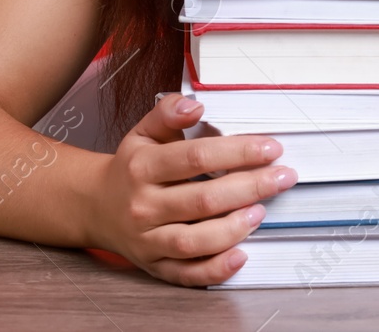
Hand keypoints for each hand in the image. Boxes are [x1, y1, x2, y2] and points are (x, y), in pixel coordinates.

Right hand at [89, 93, 298, 285]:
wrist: (95, 206)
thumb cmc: (130, 167)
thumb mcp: (142, 132)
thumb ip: (167, 113)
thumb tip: (195, 106)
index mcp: (142, 167)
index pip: (196, 157)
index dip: (237, 152)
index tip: (271, 148)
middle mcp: (143, 206)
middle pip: (202, 200)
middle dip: (249, 187)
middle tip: (283, 177)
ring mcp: (148, 240)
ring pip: (194, 241)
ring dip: (233, 229)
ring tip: (261, 212)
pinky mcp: (154, 266)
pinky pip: (186, 274)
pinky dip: (215, 269)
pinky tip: (241, 255)